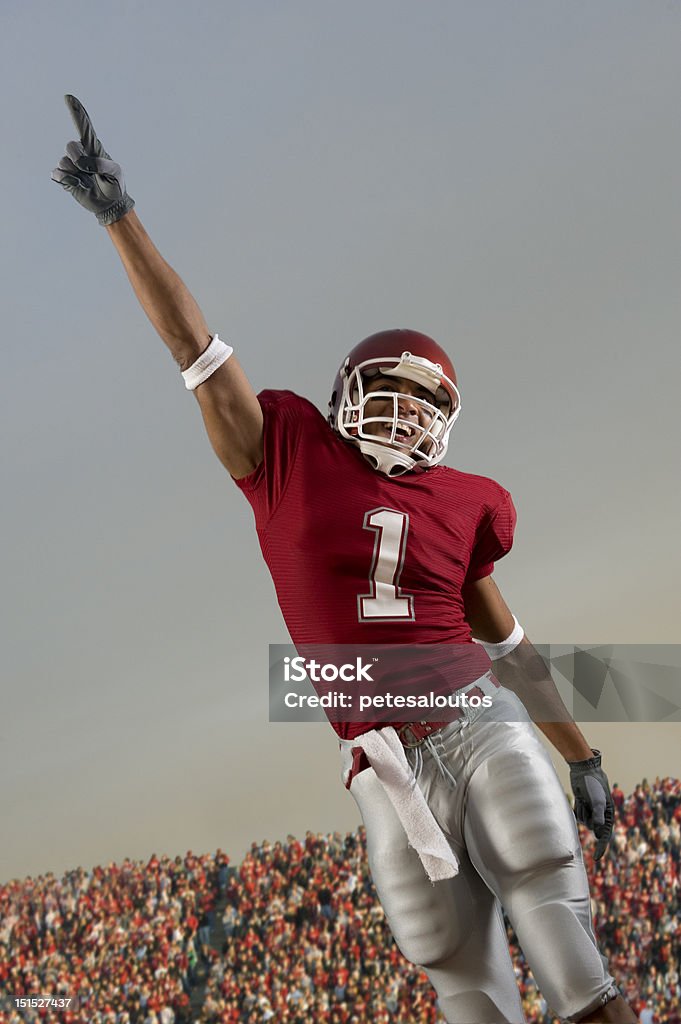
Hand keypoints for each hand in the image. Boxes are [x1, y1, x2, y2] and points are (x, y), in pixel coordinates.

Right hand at [51, 95, 134, 225]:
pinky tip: (78, 185)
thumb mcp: (115, 173)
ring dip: (77, 174)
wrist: (110, 204)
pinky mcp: (65, 177)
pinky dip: (68, 181)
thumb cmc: (115, 185)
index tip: (69, 97)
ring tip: (88, 181)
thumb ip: (101, 164)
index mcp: (94, 148)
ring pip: (64, 162)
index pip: (84, 126)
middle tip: (91, 172)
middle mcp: (80, 153)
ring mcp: (71, 164)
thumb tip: (83, 163)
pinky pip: (57, 174)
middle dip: (79, 159)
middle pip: (71, 146)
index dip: (76, 112)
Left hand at [569, 749, 614, 859]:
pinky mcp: (582, 806)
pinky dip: (577, 809)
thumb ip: (598, 816)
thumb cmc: (593, 785)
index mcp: (608, 814)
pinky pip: (578, 815)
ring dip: (582, 812)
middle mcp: (600, 814)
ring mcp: (591, 810)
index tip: (596, 859)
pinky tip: (580, 798)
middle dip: (588, 820)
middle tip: (587, 804)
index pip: (605, 835)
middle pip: (593, 828)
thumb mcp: (597, 800)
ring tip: (584, 799)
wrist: (583, 770)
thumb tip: (598, 832)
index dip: (601, 847)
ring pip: (584, 821)